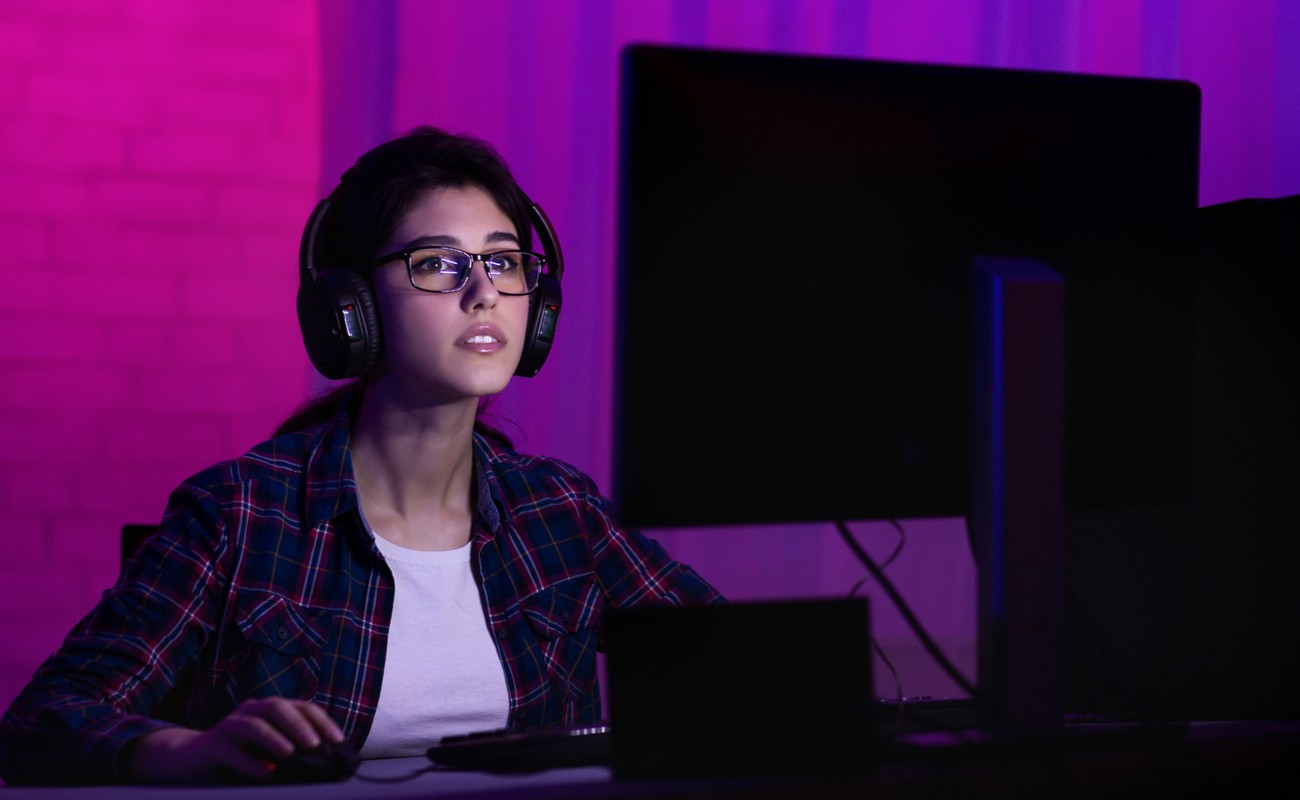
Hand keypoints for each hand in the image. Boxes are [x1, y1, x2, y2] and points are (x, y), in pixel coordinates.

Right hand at [123, 697, 345, 783]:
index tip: (338, 740)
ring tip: (290, 753)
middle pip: (277, 707)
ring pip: (254, 724)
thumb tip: (325, 762)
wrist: (192, 760)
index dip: (322, 721)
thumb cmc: (240, 755)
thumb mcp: (269, 750)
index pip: (301, 707)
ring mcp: (230, 726)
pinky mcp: (212, 745)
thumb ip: (292, 750)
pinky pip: (231, 751)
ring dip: (274, 738)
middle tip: (315, 744)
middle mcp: (251, 711)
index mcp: (270, 710)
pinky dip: (250, 763)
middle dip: (299, 724)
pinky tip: (266, 773)